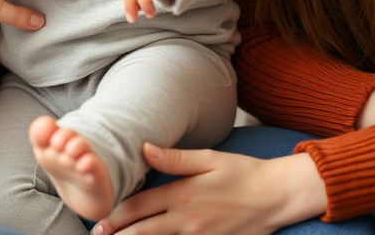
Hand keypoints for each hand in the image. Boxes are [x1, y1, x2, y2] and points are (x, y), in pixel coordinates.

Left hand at [93, 144, 326, 234]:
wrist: (275, 196)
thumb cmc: (242, 172)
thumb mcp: (209, 158)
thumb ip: (175, 157)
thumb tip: (144, 148)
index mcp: (182, 194)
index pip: (140, 207)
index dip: (117, 215)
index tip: (98, 221)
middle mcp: (186, 220)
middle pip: (144, 231)